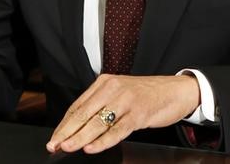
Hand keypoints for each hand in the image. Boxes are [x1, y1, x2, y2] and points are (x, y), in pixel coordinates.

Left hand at [46, 74, 199, 153]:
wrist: (175, 90)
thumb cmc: (147, 94)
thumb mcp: (120, 94)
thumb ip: (101, 105)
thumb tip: (78, 127)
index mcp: (105, 82)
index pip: (78, 105)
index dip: (64, 124)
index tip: (54, 138)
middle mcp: (113, 88)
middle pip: (84, 113)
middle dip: (67, 132)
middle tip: (54, 145)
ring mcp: (126, 100)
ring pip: (98, 122)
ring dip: (80, 137)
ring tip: (67, 147)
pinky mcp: (138, 113)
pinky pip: (117, 130)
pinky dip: (102, 141)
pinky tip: (91, 148)